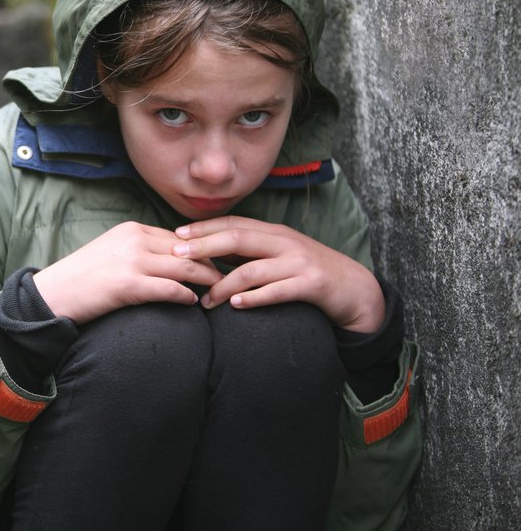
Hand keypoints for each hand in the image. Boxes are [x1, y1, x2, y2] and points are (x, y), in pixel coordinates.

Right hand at [32, 221, 223, 323]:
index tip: (220, 261)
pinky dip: (186, 296)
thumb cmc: (83, 278)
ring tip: (219, 291)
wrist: (53, 294)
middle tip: (230, 276)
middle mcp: (134, 240)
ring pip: (185, 269)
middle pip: (188, 250)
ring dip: (207, 281)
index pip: (180, 237)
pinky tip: (194, 303)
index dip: (203, 250)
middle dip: (212, 263)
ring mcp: (132, 262)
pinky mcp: (128, 285)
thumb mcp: (112, 252)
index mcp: (131, 230)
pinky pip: (170, 289)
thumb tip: (171, 260)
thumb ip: (140, 250)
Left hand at [172, 216, 384, 332]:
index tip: (176, 235)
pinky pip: (278, 290)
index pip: (233, 224)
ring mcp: (299, 262)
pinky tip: (236, 306)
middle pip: (238, 239)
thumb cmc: (309, 274)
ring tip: (205, 300)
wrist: (356, 290)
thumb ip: (249, 254)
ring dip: (224, 285)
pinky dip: (255, 298)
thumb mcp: (279, 257)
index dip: (204, 228)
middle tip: (177, 256)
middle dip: (204, 246)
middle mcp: (285, 242)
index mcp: (274, 233)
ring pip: (253, 269)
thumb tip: (208, 255)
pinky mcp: (313, 284)